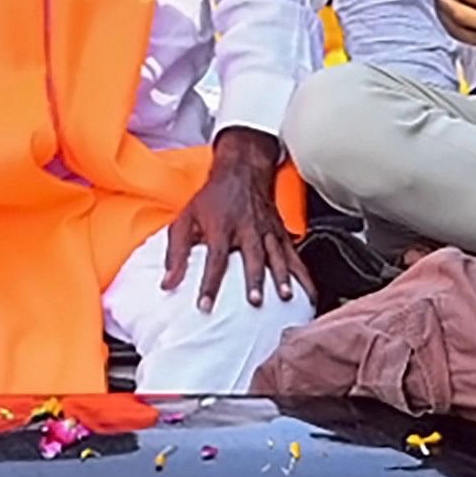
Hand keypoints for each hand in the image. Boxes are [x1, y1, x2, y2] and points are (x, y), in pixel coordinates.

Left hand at [160, 129, 307, 311]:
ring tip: (286, 297)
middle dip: (254, 279)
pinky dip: (303, 274)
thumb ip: (175, 253)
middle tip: (255, 301)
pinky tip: (308, 293)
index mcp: (221, 227)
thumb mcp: (185, 220)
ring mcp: (267, 231)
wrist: (242, 171)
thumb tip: (166, 284)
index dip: (209, 283)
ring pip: (277, 255)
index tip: (205, 305)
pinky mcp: (281, 233)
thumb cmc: (211, 198)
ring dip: (282, 277)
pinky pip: (294, 255)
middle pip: (251, 257)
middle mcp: (246, 229)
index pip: (214, 259)